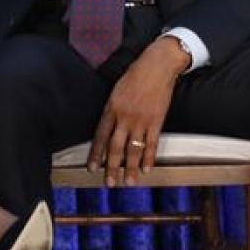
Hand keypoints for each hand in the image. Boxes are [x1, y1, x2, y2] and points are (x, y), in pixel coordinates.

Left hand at [87, 37, 191, 186]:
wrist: (157, 66)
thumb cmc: (135, 75)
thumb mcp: (116, 91)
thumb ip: (111, 110)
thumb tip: (107, 128)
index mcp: (111, 109)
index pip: (100, 137)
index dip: (96, 154)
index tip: (92, 168)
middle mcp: (124, 117)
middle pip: (115, 147)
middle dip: (111, 167)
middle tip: (109, 183)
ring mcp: (141, 120)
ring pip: (133, 150)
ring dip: (130, 168)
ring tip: (128, 182)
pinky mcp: (157, 121)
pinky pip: (151, 144)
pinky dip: (149, 158)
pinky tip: (146, 169)